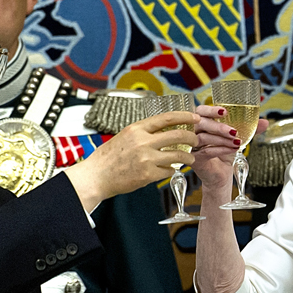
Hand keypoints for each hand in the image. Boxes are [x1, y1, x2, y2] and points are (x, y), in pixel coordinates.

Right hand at [64, 111, 196, 210]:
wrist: (97, 176)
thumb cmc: (109, 157)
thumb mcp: (125, 136)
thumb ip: (143, 132)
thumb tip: (164, 130)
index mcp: (137, 128)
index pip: (167, 118)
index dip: (185, 116)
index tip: (195, 117)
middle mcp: (143, 141)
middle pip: (178, 135)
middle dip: (192, 137)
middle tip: (196, 139)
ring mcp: (146, 158)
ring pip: (178, 154)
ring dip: (188, 157)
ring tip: (190, 158)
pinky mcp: (148, 174)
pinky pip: (169, 170)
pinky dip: (173, 169)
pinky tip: (172, 169)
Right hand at [191, 104, 268, 200]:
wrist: (221, 175)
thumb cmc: (225, 153)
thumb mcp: (237, 138)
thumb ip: (250, 129)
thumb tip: (265, 122)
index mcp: (202, 123)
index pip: (201, 111)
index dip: (211, 110)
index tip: (224, 112)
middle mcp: (194, 132)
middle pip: (201, 124)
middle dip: (218, 127)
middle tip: (234, 131)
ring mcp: (192, 146)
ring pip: (203, 138)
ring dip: (222, 139)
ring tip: (237, 142)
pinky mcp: (194, 158)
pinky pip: (206, 151)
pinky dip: (221, 149)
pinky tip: (232, 150)